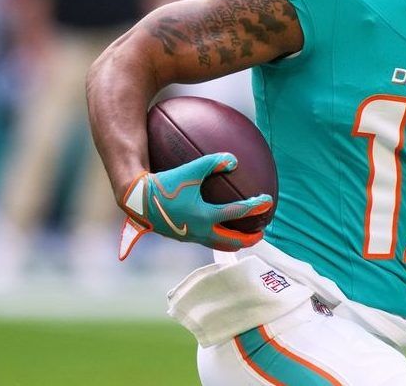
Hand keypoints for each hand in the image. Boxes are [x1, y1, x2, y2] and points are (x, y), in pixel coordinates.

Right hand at [118, 152, 273, 259]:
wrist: (137, 200)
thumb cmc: (164, 184)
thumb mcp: (189, 171)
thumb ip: (212, 163)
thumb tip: (234, 161)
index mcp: (203, 216)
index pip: (236, 213)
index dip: (254, 207)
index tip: (268, 202)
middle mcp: (198, 231)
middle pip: (231, 242)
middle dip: (248, 239)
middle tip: (261, 232)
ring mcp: (190, 236)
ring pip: (218, 244)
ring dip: (234, 241)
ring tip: (245, 235)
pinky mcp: (183, 236)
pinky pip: (207, 239)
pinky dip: (219, 237)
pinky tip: (220, 226)